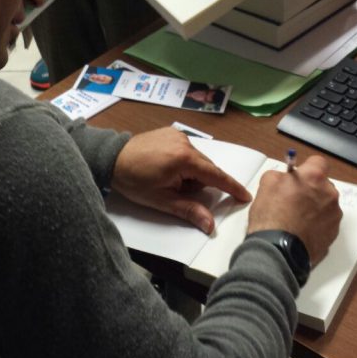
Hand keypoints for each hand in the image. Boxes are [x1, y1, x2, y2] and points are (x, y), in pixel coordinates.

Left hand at [112, 128, 250, 234]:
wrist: (111, 159)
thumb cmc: (134, 181)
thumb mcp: (161, 200)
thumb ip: (189, 210)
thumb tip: (210, 225)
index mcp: (184, 159)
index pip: (216, 175)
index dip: (232, 187)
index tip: (245, 196)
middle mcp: (185, 142)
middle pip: (207, 168)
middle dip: (200, 183)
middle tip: (178, 192)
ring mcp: (178, 135)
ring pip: (198, 160)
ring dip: (191, 173)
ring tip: (169, 180)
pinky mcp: (171, 132)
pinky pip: (188, 150)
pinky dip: (184, 163)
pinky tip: (167, 169)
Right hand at [247, 155, 340, 264]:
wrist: (279, 250)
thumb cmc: (272, 217)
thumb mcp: (267, 184)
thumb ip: (280, 175)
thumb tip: (285, 178)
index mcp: (314, 177)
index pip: (318, 162)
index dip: (307, 168)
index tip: (299, 176)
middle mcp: (329, 194)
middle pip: (323, 185)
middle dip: (311, 189)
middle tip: (293, 199)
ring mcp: (334, 215)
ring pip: (325, 204)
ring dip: (315, 207)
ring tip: (296, 218)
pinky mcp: (333, 233)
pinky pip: (326, 222)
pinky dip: (316, 224)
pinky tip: (300, 229)